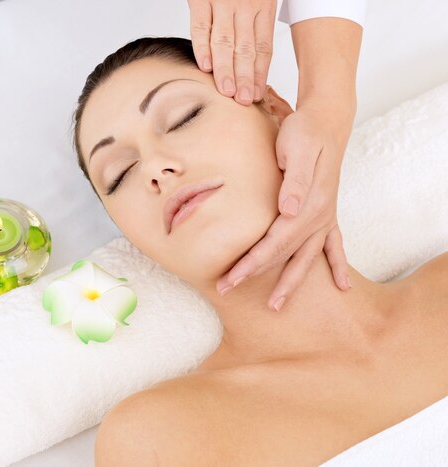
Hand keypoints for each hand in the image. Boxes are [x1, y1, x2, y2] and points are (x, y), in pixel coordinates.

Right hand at [187, 0, 275, 104]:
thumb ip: (254, 24)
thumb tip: (249, 60)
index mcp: (263, 7)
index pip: (263, 48)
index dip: (260, 74)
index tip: (256, 95)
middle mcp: (244, 6)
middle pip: (245, 49)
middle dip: (244, 78)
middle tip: (243, 100)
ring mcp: (222, 2)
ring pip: (225, 42)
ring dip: (226, 70)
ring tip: (227, 91)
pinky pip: (201, 27)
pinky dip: (202, 48)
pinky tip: (205, 67)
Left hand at [216, 106, 352, 310]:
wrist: (327, 120)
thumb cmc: (305, 132)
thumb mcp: (295, 149)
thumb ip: (293, 181)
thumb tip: (287, 210)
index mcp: (307, 206)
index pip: (273, 244)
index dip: (250, 264)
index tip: (228, 279)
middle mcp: (318, 217)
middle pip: (284, 256)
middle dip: (256, 276)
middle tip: (228, 291)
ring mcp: (325, 217)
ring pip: (307, 259)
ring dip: (291, 283)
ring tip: (276, 305)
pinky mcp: (327, 213)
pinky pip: (335, 246)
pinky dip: (337, 265)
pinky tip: (343, 285)